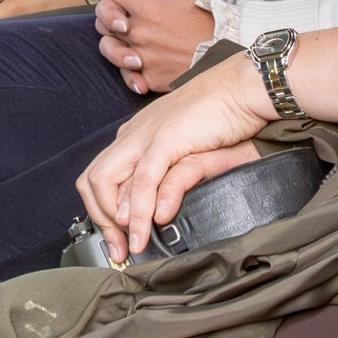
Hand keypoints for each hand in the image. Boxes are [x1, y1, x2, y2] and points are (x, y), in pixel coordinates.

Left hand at [72, 53, 275, 260]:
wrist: (243, 88)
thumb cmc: (220, 119)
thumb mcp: (185, 152)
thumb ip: (165, 177)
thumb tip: (156, 209)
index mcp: (134, 137)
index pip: (99, 178)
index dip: (102, 214)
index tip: (119, 241)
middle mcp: (132, 135)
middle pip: (94, 181)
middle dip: (103, 221)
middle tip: (121, 250)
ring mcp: (146, 135)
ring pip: (110, 180)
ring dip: (119, 221)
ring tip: (133, 247)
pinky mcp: (167, 138)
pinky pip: (145, 179)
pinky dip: (142, 207)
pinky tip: (149, 227)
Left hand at [96, 0, 217, 92]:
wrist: (225, 57)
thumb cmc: (207, 22)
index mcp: (146, 9)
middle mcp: (139, 33)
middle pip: (104, 19)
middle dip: (108, 12)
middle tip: (119, 12)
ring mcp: (142, 57)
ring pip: (108, 47)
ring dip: (112, 41)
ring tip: (125, 38)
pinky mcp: (149, 78)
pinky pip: (125, 73)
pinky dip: (128, 69)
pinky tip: (137, 62)